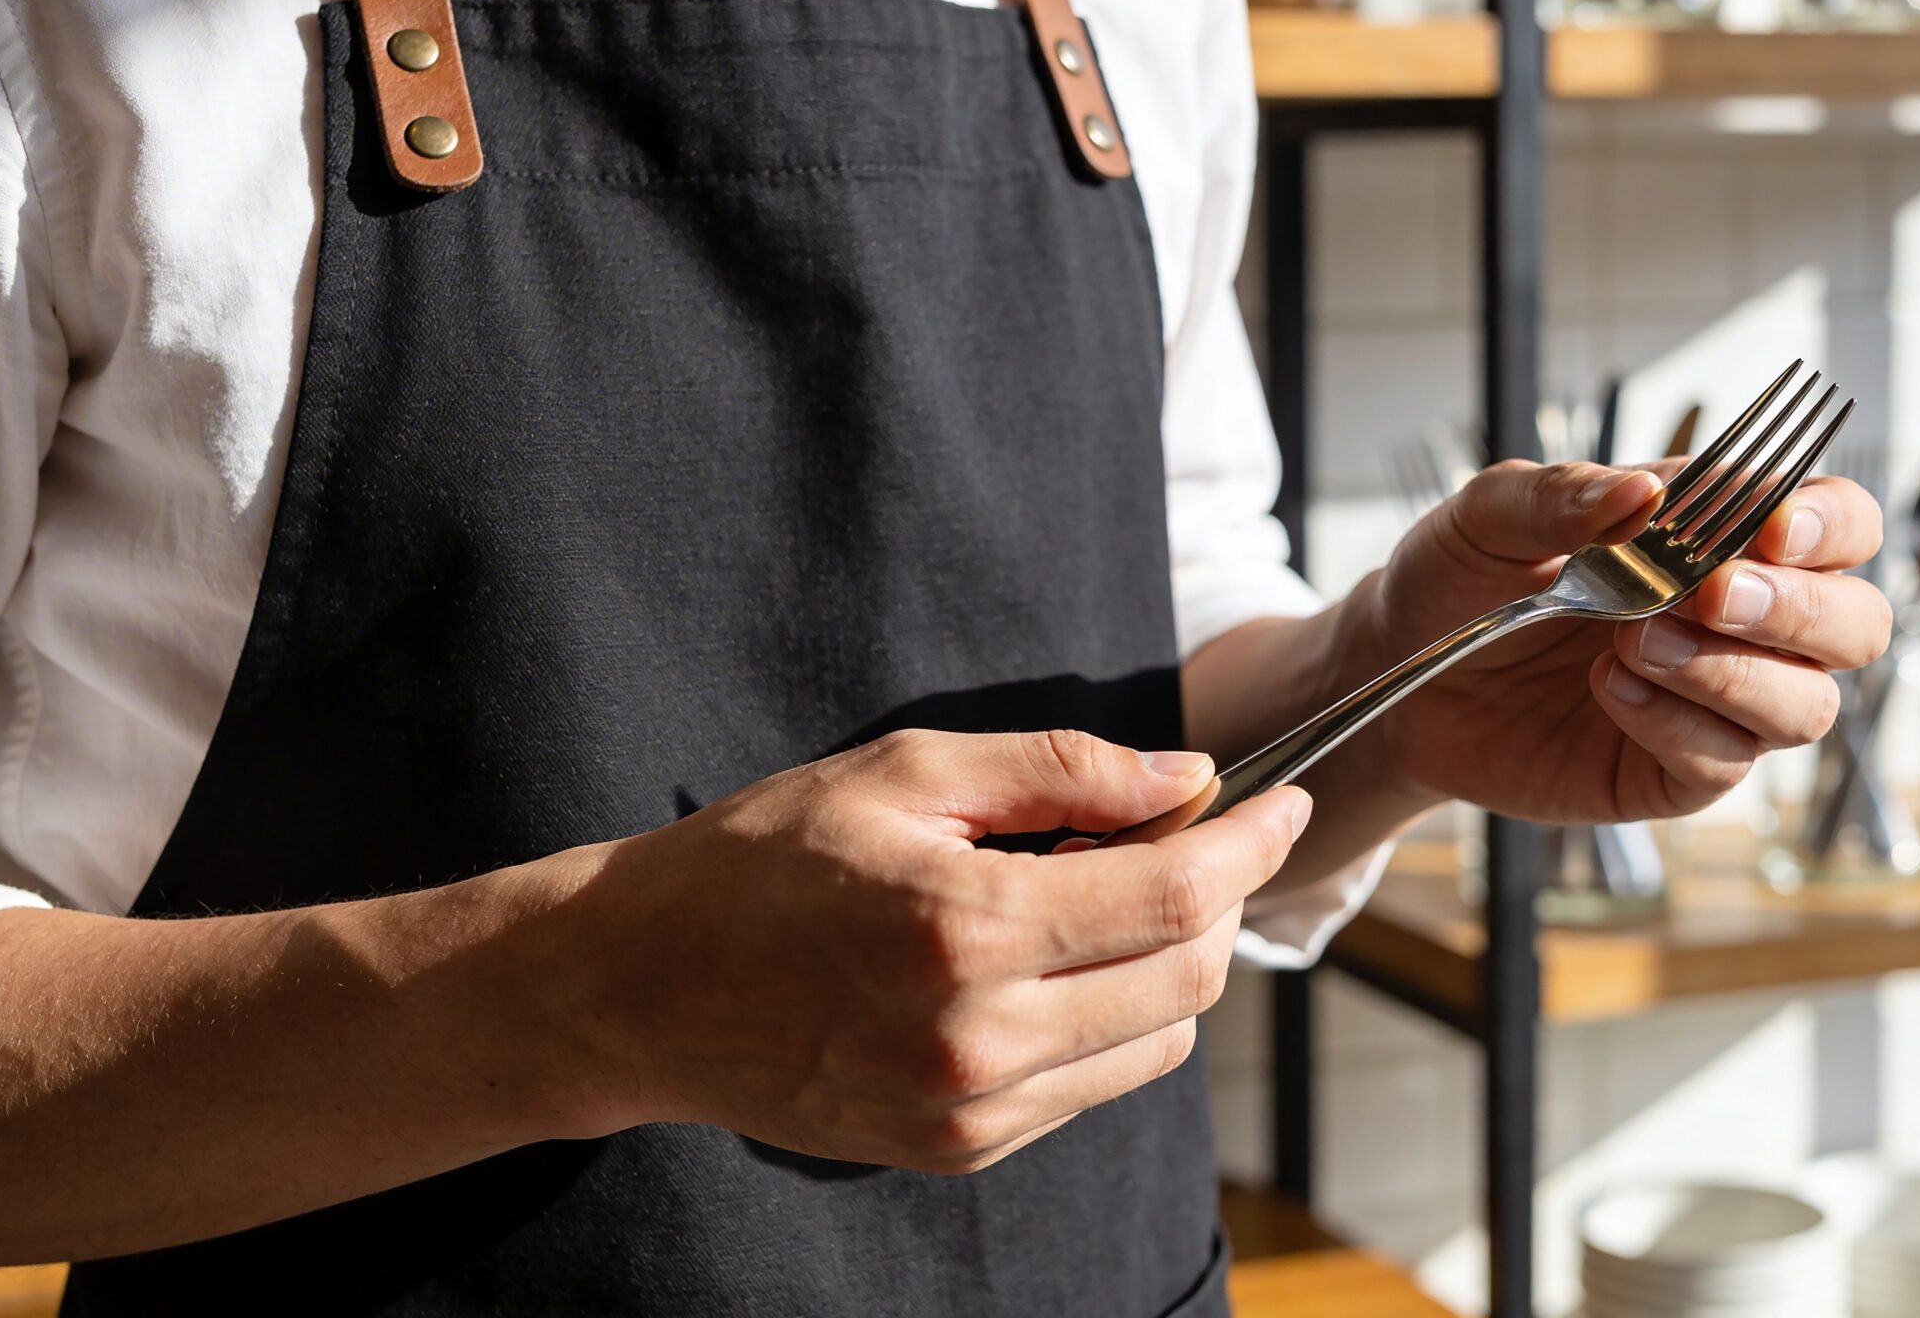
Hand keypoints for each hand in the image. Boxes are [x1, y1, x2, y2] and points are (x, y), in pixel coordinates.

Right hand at [574, 730, 1307, 1172]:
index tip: (1283, 801)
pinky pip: (1089, 1086)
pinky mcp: (960, 1148)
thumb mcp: (906, 772)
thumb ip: (1061, 774)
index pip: (1174, 897)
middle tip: (1188, 836)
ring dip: (1165, 963)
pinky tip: (1048, 959)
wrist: (637, 988)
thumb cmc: (761, 861)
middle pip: (1184, 979)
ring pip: (1153, 1042)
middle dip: (1216, 898)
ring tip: (1096, 895)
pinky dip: (1106, 1017)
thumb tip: (1187, 778)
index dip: (1250, 843)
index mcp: (966, 928)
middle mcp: (979, 1038)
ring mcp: (971, 1110)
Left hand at [1342, 460, 1890, 821]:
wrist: (1399, 671)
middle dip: (1797, 610)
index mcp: (1720, 536)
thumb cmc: (1460, 579)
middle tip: (1707, 595)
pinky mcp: (1674, 772)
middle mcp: (1740, 621)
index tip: (1771, 529)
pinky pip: (1722, 762)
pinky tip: (1608, 689)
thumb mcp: (1489, 516)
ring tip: (1633, 642)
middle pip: (1854, 624)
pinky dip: (1673, 724)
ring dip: (1731, 674)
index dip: (1828, 525)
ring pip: (1806, 707)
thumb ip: (1561, 496)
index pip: (1835, 523)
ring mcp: (1716, 702)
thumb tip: (1641, 492)